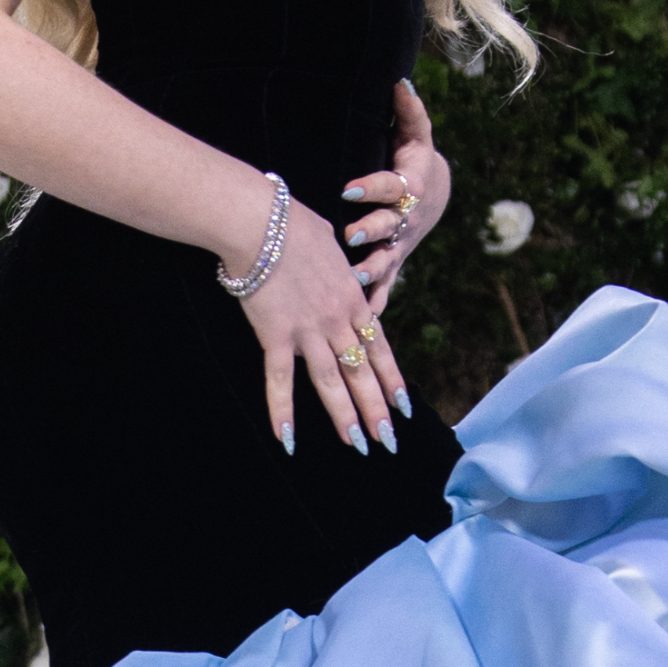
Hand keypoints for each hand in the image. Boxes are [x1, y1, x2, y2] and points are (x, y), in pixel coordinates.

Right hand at [238, 188, 409, 457]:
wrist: (264, 221)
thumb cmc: (294, 222)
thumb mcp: (330, 243)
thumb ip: (336, 263)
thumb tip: (333, 257)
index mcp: (353, 299)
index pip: (379, 347)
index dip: (392, 379)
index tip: (404, 405)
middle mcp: (337, 320)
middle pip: (362, 372)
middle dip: (376, 408)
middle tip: (388, 439)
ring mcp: (308, 331)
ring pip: (331, 382)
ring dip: (345, 416)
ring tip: (358, 445)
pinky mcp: (276, 336)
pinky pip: (280, 380)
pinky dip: (282, 411)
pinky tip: (287, 439)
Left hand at [341, 81, 449, 304]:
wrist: (433, 195)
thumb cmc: (414, 158)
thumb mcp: (415, 134)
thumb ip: (408, 111)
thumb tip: (400, 81)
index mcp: (408, 186)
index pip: (390, 186)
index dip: (372, 186)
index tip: (349, 187)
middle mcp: (405, 219)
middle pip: (389, 226)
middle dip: (371, 232)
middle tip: (350, 236)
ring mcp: (400, 244)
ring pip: (387, 259)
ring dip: (372, 271)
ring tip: (355, 280)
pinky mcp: (395, 262)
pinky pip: (387, 285)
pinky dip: (377, 301)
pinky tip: (364, 318)